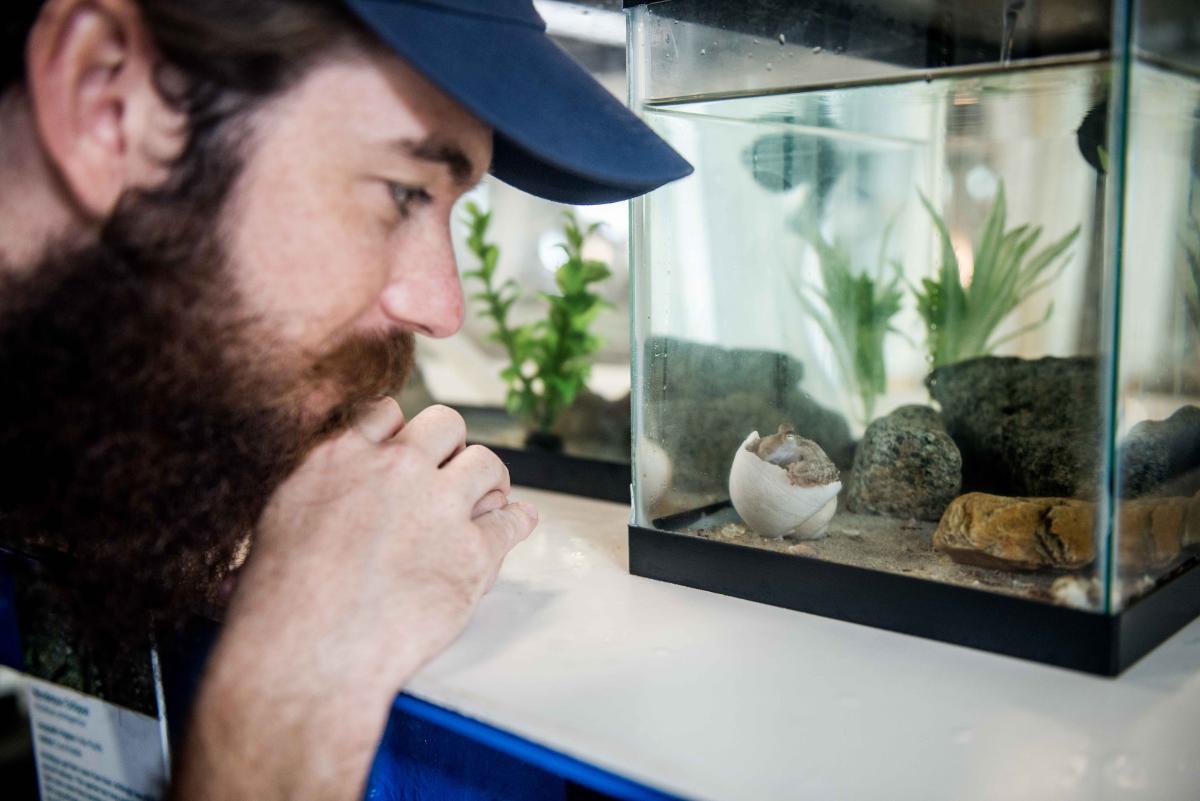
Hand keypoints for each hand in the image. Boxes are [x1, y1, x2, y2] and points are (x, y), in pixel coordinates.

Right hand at [174, 398, 537, 800]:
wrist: (308, 653)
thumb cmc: (277, 603)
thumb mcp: (270, 525)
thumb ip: (298, 506)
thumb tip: (267, 539)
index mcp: (340, 456)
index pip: (385, 413)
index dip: (400, 433)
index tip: (405, 452)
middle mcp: (395, 469)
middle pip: (445, 423)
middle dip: (450, 444)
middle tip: (452, 470)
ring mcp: (439, 507)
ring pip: (485, 462)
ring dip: (489, 478)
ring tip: (489, 496)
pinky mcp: (473, 553)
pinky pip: (511, 521)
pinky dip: (519, 521)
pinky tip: (519, 522)